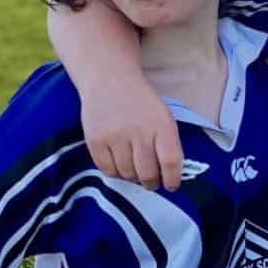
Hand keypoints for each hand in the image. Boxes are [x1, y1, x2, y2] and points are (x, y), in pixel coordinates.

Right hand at [82, 74, 182, 190]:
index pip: (170, 161)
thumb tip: (170, 174)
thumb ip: (168, 143)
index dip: (173, 179)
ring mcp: (114, 136)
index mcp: (161, 125)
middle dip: (152, 182)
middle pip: (147, 172)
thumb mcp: (163, 117)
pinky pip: (107, 170)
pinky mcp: (94, 141)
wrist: (109, 81)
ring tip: (135, 171)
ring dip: (133, 178)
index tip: (172, 185)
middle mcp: (138, 131)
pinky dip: (116, 173)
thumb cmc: (142, 104)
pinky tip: (120, 166)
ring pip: (127, 174)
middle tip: (152, 182)